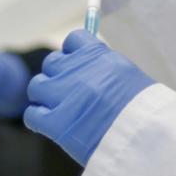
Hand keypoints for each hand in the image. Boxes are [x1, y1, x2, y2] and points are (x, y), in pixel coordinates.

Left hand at [24, 30, 154, 165]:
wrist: (142, 135)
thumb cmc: (143, 108)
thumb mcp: (128, 75)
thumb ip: (104, 67)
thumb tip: (89, 67)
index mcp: (96, 55)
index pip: (73, 40)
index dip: (72, 53)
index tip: (76, 64)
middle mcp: (75, 70)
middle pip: (52, 63)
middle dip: (57, 75)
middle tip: (68, 91)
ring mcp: (62, 95)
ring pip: (36, 86)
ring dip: (45, 97)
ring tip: (58, 109)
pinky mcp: (54, 122)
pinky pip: (32, 114)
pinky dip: (38, 120)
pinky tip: (49, 125)